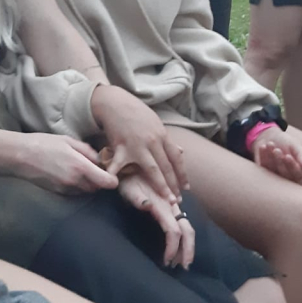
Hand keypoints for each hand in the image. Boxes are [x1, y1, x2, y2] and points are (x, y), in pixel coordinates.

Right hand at [11, 131, 119, 194]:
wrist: (21, 156)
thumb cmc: (44, 144)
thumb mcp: (68, 141)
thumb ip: (86, 151)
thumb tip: (99, 158)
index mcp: (80, 166)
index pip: (107, 182)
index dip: (112, 179)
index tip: (111, 173)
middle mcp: (75, 181)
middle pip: (97, 188)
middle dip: (99, 180)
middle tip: (95, 167)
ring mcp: (66, 188)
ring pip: (86, 191)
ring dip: (88, 183)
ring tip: (80, 169)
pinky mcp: (58, 192)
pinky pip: (74, 192)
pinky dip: (77, 185)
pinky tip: (68, 173)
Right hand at [91, 84, 188, 202]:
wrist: (115, 102)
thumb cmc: (135, 112)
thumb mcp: (155, 123)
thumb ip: (166, 139)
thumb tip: (181, 152)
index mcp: (162, 135)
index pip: (176, 158)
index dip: (182, 174)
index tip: (186, 188)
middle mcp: (153, 141)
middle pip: (167, 166)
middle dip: (174, 184)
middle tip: (178, 200)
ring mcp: (137, 145)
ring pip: (152, 169)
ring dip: (161, 185)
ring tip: (166, 199)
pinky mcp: (121, 147)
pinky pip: (120, 164)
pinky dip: (117, 175)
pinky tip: (117, 186)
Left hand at [118, 173, 195, 267]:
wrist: (132, 166)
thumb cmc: (127, 180)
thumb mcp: (127, 188)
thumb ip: (136, 198)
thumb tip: (148, 206)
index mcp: (162, 205)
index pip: (174, 231)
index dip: (173, 248)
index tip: (166, 261)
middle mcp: (171, 206)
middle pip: (187, 231)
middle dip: (188, 250)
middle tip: (183, 267)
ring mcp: (172, 206)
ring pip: (187, 227)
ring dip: (187, 246)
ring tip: (181, 261)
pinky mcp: (170, 206)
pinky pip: (182, 223)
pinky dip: (183, 237)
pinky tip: (178, 246)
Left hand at [251, 127, 301, 180]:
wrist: (271, 137)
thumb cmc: (287, 142)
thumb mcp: (295, 145)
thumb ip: (300, 155)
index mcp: (299, 170)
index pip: (297, 172)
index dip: (292, 165)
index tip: (287, 156)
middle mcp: (288, 175)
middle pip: (284, 173)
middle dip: (279, 160)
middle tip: (277, 150)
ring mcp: (275, 174)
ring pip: (273, 170)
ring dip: (270, 157)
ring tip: (270, 143)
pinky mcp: (264, 171)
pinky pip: (263, 166)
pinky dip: (263, 156)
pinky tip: (263, 147)